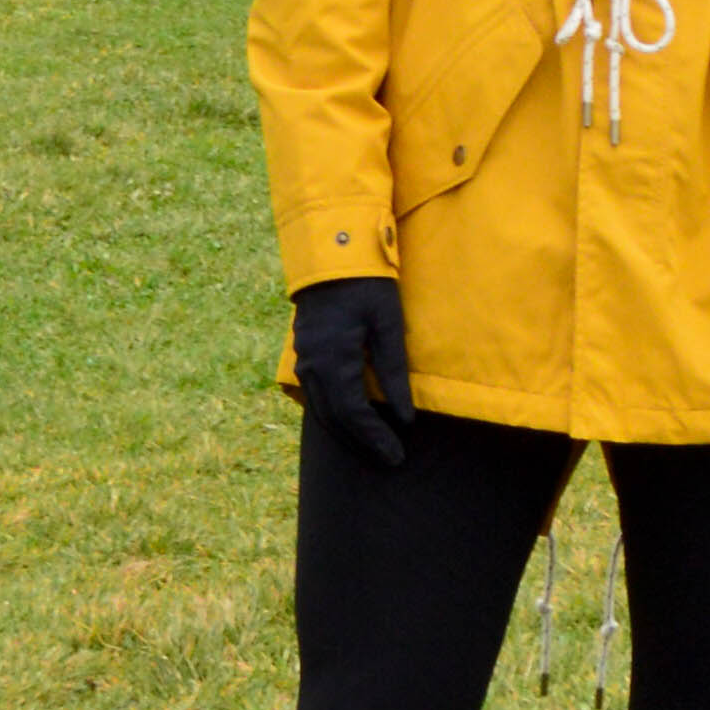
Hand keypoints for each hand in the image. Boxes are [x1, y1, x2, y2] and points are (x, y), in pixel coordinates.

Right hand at [293, 275, 413, 469]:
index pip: (354, 414)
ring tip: (371, 446)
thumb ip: (394, 371)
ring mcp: (303, 359)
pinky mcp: (303, 351)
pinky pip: (314, 394)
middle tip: (387, 459)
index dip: (375, 438)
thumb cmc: (366, 283)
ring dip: (345, 431)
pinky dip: (332, 412)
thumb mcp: (387, 323)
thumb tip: (405, 417)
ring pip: (320, 410)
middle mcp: (312, 366)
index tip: (396, 455)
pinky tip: (349, 418)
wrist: (332, 250)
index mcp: (333, 361)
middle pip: (334, 420)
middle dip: (360, 443)